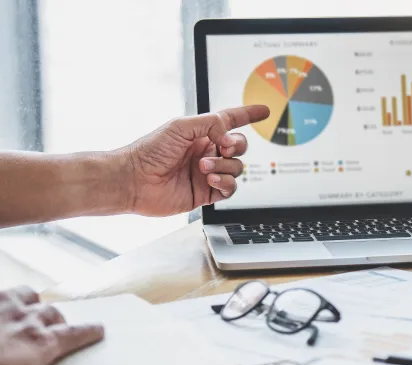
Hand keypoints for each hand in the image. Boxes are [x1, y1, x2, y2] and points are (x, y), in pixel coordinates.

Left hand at [0, 287, 103, 364]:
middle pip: (52, 312)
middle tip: (50, 327)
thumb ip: (31, 360)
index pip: (75, 333)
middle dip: (54, 319)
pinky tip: (1, 307)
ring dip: (31, 302)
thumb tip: (39, 353)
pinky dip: (5, 299)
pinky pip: (5, 292)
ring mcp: (5, 306)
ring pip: (28, 295)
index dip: (89, 331)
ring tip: (26, 310)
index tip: (99, 329)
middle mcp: (29, 320)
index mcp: (42, 343)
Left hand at [123, 105, 269, 215]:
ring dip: (224, 167)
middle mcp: (206, 151)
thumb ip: (211, 124)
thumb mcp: (181, 126)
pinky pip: (230, 189)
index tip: (264, 111)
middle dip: (236, 146)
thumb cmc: (150, 151)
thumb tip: (230, 137)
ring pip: (236, 168)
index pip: (230, 120)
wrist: (134, 180)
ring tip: (203, 168)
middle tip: (223, 147)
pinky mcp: (206, 193)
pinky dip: (225, 184)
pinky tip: (210, 181)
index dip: (248, 115)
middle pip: (239, 146)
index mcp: (201, 133)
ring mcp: (207, 173)